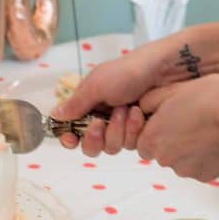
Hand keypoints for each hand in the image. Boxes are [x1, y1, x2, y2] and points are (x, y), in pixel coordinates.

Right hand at [51, 40, 170, 156]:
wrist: (164, 71)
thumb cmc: (127, 72)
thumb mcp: (96, 85)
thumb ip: (75, 104)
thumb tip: (54, 116)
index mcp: (89, 105)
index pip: (73, 131)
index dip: (70, 139)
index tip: (71, 139)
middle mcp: (104, 119)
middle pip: (91, 146)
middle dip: (94, 137)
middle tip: (100, 123)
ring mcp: (123, 127)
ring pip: (111, 147)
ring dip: (117, 129)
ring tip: (126, 109)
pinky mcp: (141, 133)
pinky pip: (131, 145)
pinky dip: (133, 129)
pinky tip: (139, 113)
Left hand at [137, 74, 218, 180]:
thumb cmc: (212, 99)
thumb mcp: (175, 88)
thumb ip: (151, 100)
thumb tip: (143, 107)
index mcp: (153, 137)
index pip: (142, 140)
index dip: (153, 129)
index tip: (168, 118)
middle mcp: (164, 158)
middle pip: (159, 151)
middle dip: (169, 139)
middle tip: (188, 121)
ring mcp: (185, 169)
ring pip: (178, 159)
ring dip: (186, 148)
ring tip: (204, 129)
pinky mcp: (203, 176)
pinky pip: (197, 166)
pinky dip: (202, 156)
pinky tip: (213, 140)